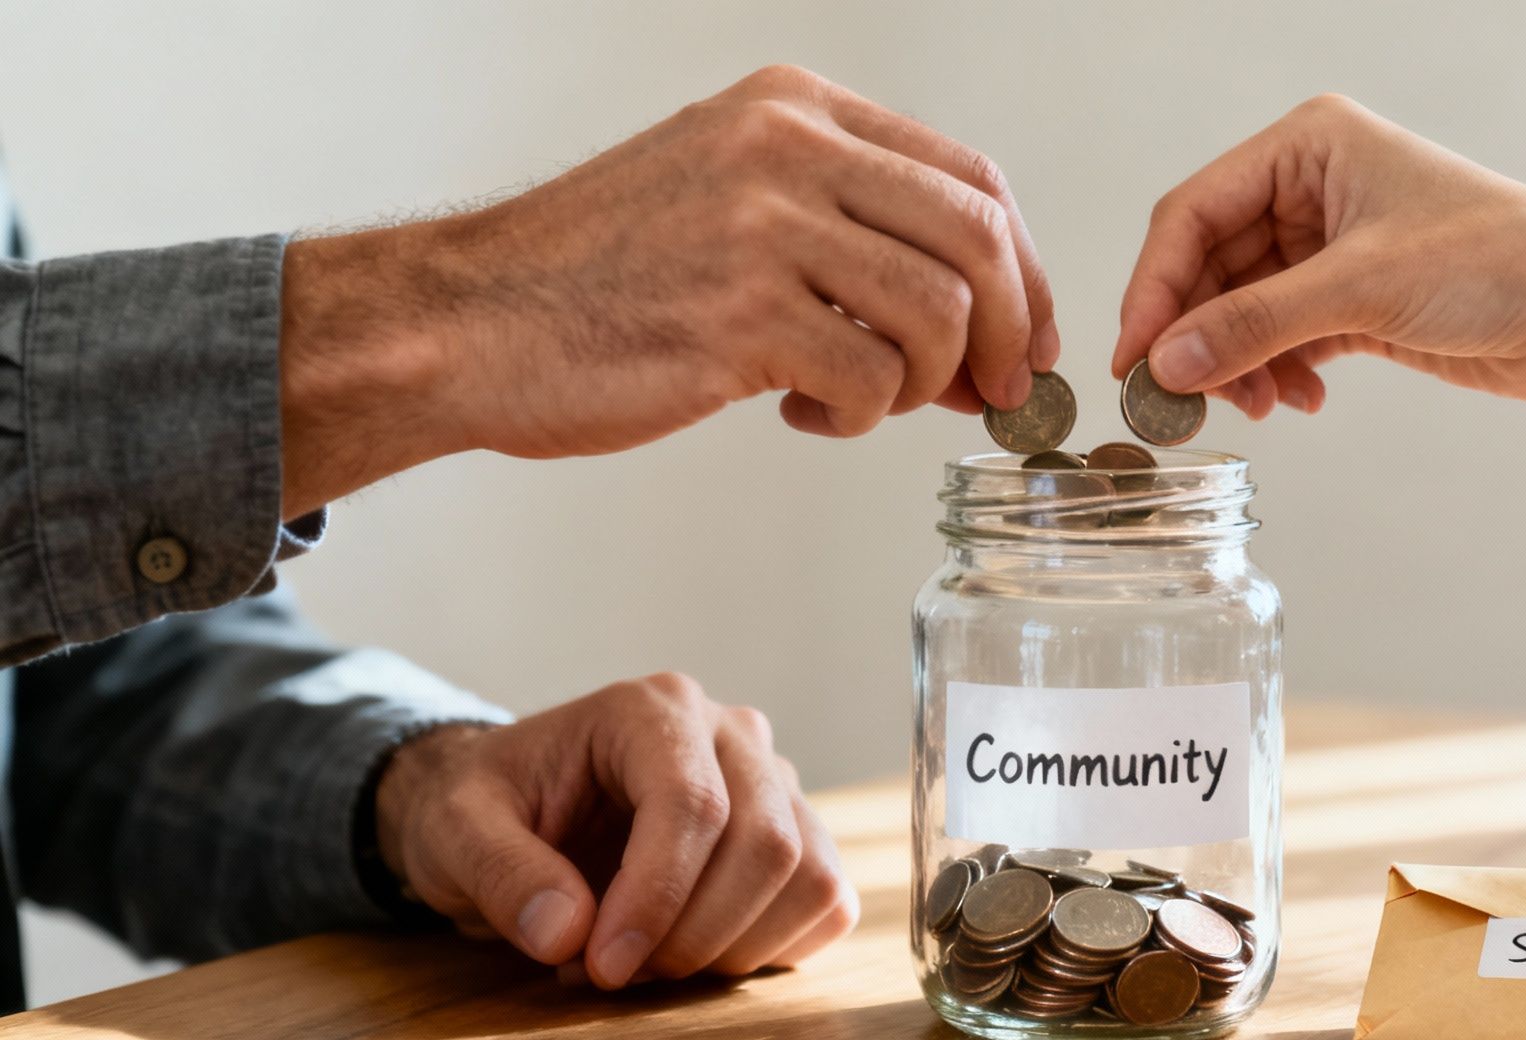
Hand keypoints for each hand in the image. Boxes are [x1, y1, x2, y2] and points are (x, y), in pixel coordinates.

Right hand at [280, 64, 1057, 516]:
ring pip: (937, 313)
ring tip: (859, 397)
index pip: (970, 178)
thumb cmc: (597, 280)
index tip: (1023, 338)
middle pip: (977, 239)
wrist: (469, 321)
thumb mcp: (733, 206)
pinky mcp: (741, 312)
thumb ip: (854, 243)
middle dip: (1003, 334)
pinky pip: (872, 377)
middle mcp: (787, 146)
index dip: (1022, 270)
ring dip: (921, 382)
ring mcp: (763, 224)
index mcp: (794, 108)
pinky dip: (858, 414)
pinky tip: (803, 410)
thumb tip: (986, 338)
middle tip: (985, 393)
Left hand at [374, 674, 857, 988]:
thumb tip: (568, 935)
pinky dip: (772, 949)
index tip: (602, 967)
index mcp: (652, 710)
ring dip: (733, 948)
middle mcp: (732, 732)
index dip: (659, 899)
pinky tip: (698, 954)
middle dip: (695, 934)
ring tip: (647, 962)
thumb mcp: (456, 831)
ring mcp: (775, 782)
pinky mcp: (798, 833)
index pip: (695, 804)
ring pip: (809, 876)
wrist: (516, 808)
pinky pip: (827, 903)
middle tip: (616, 974)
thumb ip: (502, 873)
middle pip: (767, 844)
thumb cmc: (487, 807)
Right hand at [1113, 95, 1525, 417]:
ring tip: (1255, 407)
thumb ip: (1254, 324)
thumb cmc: (1498, 263)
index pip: (1194, 213)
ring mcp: (1331, 243)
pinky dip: (1276, 371)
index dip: (1154, 288)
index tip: (1132, 358)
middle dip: (1197, 335)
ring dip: (1237, 362)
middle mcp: (1312, 185)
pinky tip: (1297, 401)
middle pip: (1210, 264)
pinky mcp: (1353, 297)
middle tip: (1177, 400)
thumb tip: (1166, 364)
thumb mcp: (1361, 288)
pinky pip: (1281, 335)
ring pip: (1241, 308)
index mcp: (1309, 144)